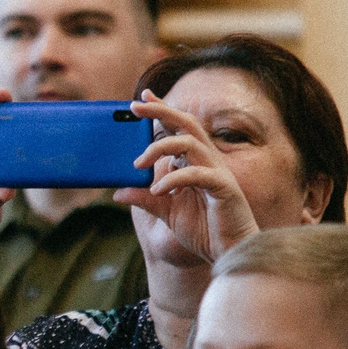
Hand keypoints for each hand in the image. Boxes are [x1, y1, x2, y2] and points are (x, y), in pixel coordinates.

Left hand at [116, 90, 259, 265]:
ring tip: (138, 165)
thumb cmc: (205, 230)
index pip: (179, 129)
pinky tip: (159, 191)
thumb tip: (118, 192)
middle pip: (186, 125)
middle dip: (161, 111)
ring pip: (190, 144)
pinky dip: (175, 178)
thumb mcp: (167, 212)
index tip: (142, 97)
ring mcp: (218, 173)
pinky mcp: (224, 188)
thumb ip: (146, 199)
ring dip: (159, 149)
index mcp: (196, 162)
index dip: (163, 110)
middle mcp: (208, 161)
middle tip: (135, 107)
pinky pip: (199, 174)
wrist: (230, 251)